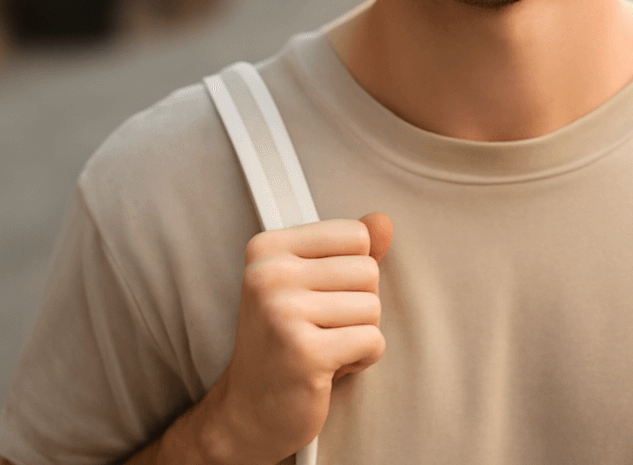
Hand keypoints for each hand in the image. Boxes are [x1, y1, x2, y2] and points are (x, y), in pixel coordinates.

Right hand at [202, 212, 392, 464]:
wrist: (249, 412)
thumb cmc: (287, 340)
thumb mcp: (311, 283)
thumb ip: (348, 250)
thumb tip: (383, 220)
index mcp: (268, 248)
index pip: (356, 234)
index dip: (352, 268)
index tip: (320, 295)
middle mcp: (270, 274)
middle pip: (368, 270)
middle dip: (358, 303)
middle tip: (321, 327)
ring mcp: (284, 313)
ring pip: (373, 306)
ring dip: (360, 333)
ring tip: (324, 346)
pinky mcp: (305, 354)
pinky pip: (372, 340)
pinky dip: (363, 358)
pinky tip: (330, 368)